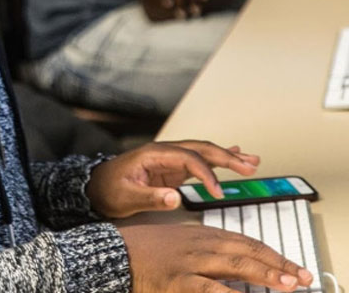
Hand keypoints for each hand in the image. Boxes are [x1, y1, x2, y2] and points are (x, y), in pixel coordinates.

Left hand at [86, 140, 259, 218]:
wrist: (95, 187)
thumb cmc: (107, 190)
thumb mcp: (125, 198)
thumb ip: (150, 197)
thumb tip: (175, 198)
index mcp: (154, 154)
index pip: (189, 159)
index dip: (206, 174)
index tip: (218, 193)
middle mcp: (165, 152)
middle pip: (201, 149)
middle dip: (227, 157)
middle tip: (250, 166)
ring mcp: (170, 159)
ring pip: (204, 154)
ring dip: (228, 157)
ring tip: (252, 161)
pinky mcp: (172, 169)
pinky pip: (200, 163)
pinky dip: (218, 162)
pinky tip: (235, 157)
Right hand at [121, 224, 313, 292]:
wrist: (113, 253)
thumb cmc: (144, 252)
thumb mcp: (180, 245)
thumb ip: (207, 255)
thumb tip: (236, 270)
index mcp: (203, 235)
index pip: (247, 242)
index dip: (273, 255)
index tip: (294, 267)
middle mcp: (201, 245)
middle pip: (248, 251)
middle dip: (279, 264)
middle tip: (303, 277)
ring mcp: (190, 264)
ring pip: (236, 266)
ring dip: (266, 275)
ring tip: (289, 285)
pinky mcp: (177, 283)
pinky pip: (209, 290)